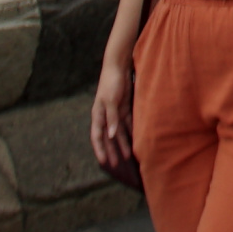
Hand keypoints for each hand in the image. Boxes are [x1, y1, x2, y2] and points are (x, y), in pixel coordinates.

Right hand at [88, 53, 134, 170]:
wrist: (118, 66)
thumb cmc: (111, 82)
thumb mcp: (111, 100)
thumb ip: (112, 118)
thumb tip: (111, 135)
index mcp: (98, 115)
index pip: (97, 136)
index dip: (100, 149)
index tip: (103, 162)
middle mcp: (105, 116)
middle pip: (108, 138)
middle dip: (111, 151)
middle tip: (116, 165)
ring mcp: (115, 113)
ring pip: (118, 133)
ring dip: (122, 144)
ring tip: (128, 157)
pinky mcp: (124, 109)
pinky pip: (127, 125)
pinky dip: (130, 133)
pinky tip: (135, 141)